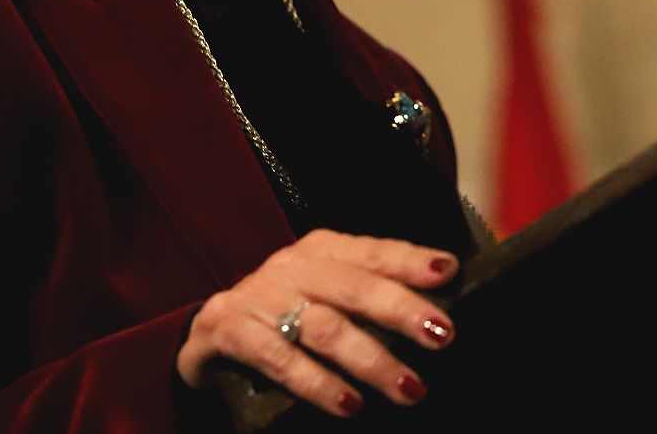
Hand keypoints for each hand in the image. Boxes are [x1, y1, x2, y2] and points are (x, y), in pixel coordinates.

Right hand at [176, 229, 457, 417]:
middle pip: (352, 286)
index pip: (371, 251)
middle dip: (401, 310)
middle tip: (443, 334)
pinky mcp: (228, 330)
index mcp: (320, 251)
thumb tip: (435, 318)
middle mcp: (290, 267)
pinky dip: (317, 383)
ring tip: (409, 387)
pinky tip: (348, 404)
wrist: (207, 337)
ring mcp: (257, 297)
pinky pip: (279, 358)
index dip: (409, 259)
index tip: (449, 271)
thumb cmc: (284, 318)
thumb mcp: (324, 298)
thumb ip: (367, 300)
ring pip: (323, 327)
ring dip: (370, 359)